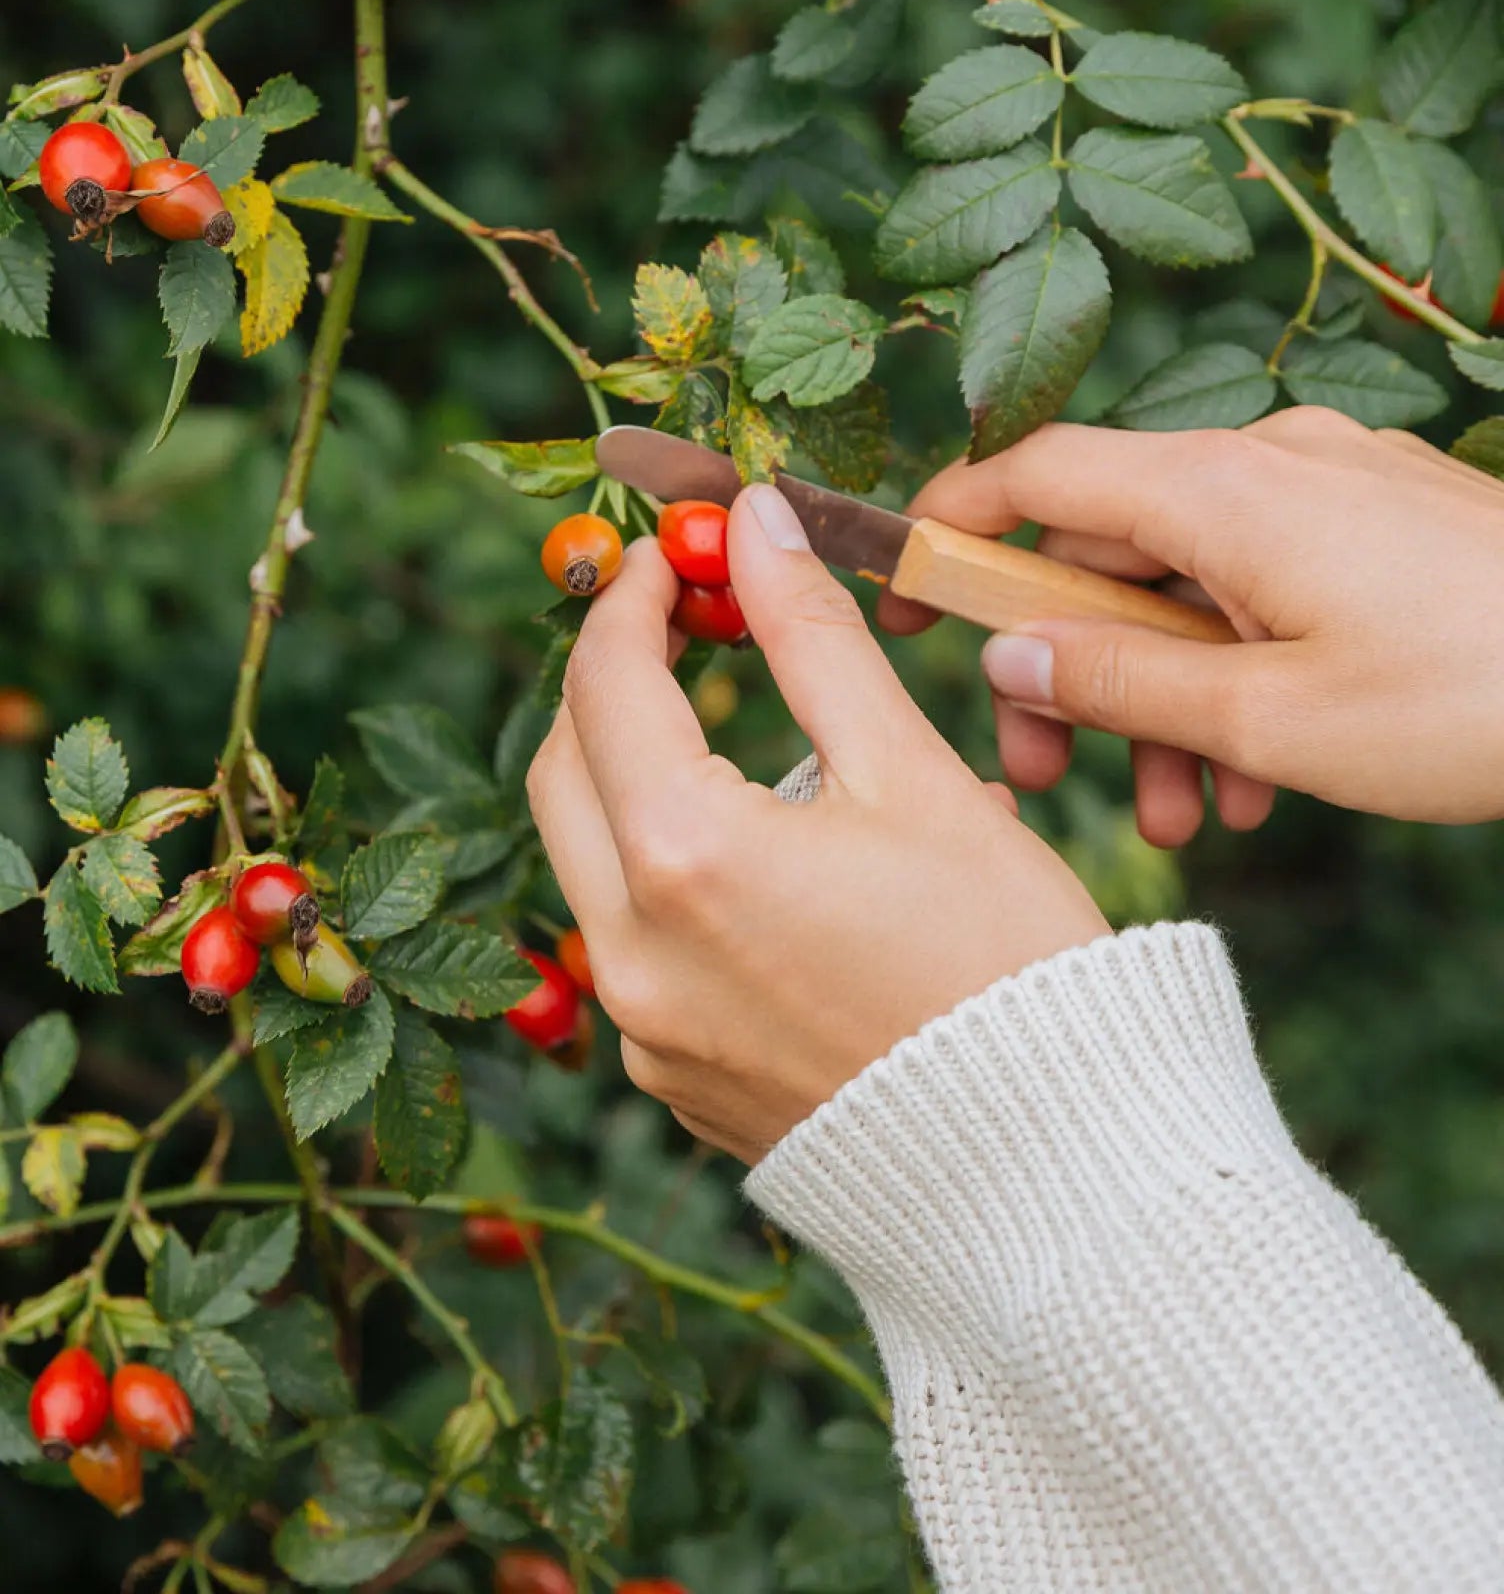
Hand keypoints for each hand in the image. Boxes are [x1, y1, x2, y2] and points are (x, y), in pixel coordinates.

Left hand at [527, 484, 1107, 1163]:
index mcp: (684, 858)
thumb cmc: (1006, 959)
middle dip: (613, 684)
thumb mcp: (912, 773)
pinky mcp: (672, 1077)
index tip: (679, 552)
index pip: (607, 683)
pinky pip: (635, 945)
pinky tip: (771, 858)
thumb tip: (753, 523)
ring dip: (637, 779)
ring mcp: (644, 1029)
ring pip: (590, 860)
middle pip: (565, 770)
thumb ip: (812, 638)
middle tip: (689, 628)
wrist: (1056, 1164)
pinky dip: (671, 875)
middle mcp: (632, 953)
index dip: (637, 597)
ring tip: (745, 739)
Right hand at [880, 407, 1503, 839]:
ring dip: (1162, 693)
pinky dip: (1241, 668)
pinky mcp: (1384, 524)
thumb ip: (1119, 681)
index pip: (1034, 472)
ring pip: (1193, 582)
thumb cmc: (1475, 698)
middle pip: (1109, 544)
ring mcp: (1334, 488)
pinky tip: (1267, 776)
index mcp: (1222, 491)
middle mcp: (1268, 463)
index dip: (949, 530)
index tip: (905, 602)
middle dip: (1069, 666)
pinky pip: (1270, 584)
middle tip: (1048, 773)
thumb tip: (1007, 652)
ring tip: (1189, 815)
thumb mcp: (1271, 719)